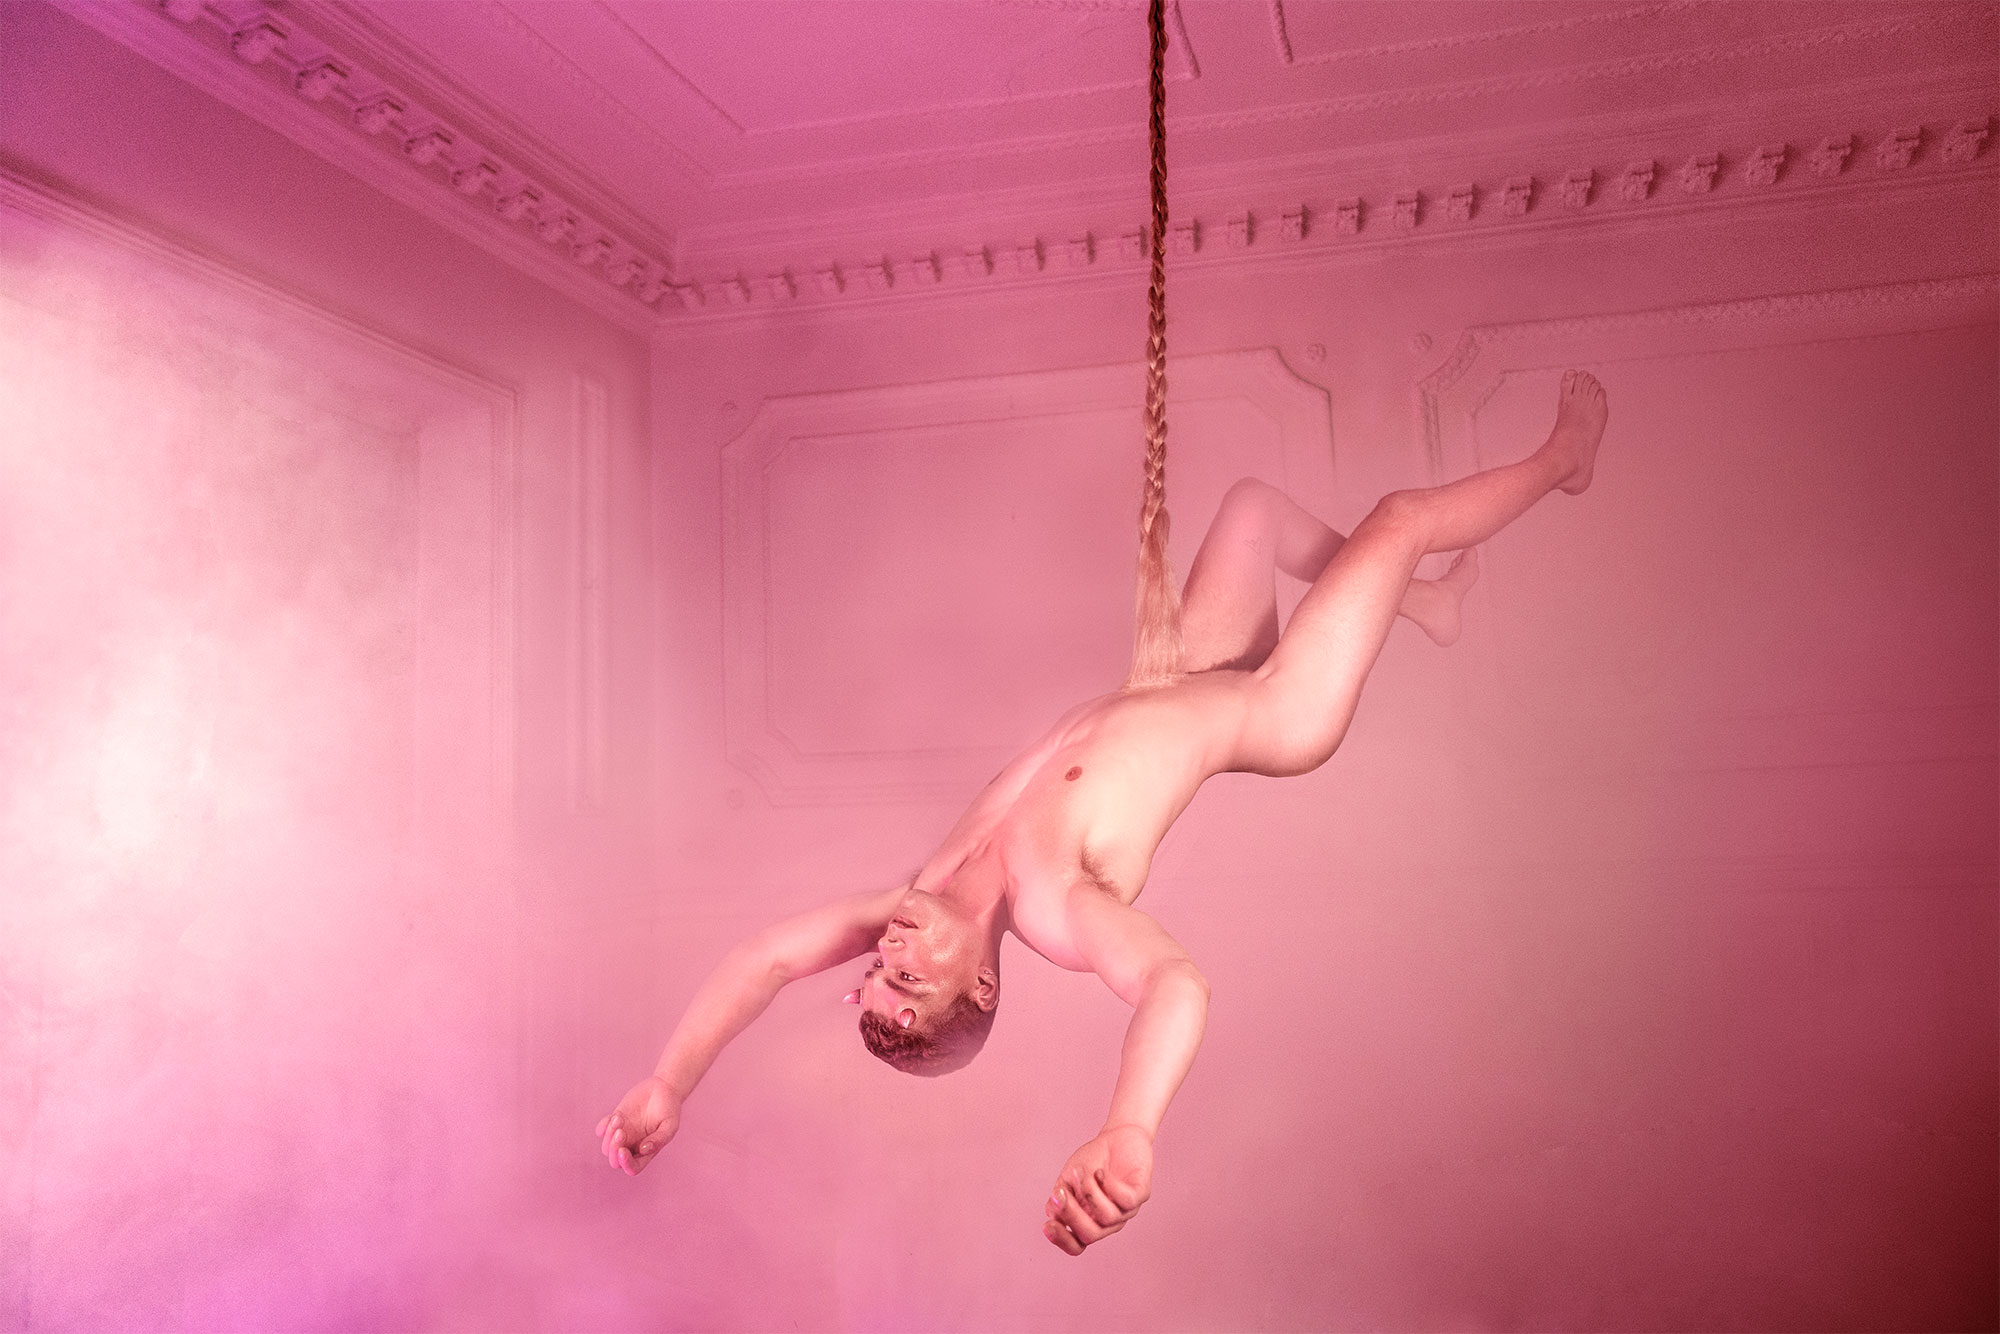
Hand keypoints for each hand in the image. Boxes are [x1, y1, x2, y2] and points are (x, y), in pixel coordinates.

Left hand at [593, 1075, 680, 1175]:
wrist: (663, 1088)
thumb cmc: (670, 1109)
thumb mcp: (670, 1125)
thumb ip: (659, 1139)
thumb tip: (643, 1150)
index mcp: (646, 1152)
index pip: (632, 1168)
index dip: (625, 1163)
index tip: (623, 1150)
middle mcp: (632, 1146)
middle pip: (615, 1161)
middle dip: (614, 1149)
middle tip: (621, 1132)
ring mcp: (622, 1134)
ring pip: (606, 1147)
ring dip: (609, 1135)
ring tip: (619, 1118)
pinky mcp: (615, 1122)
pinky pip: (601, 1131)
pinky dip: (602, 1127)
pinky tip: (614, 1117)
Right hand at [1042, 1124, 1152, 1255]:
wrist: (1118, 1135)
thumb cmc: (1092, 1160)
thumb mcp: (1068, 1179)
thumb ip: (1060, 1198)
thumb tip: (1052, 1215)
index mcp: (1088, 1221)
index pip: (1076, 1245)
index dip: (1062, 1241)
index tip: (1046, 1225)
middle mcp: (1108, 1221)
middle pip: (1089, 1235)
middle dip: (1071, 1215)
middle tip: (1059, 1193)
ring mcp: (1126, 1210)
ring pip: (1107, 1217)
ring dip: (1088, 1192)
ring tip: (1081, 1172)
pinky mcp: (1141, 1194)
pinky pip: (1125, 1200)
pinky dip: (1108, 1186)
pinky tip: (1100, 1172)